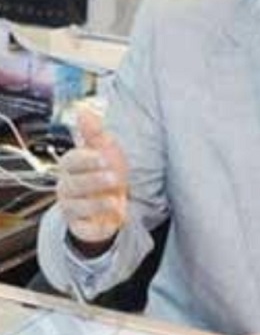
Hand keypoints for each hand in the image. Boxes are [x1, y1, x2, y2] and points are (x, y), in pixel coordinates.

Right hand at [56, 107, 127, 244]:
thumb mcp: (105, 150)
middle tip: (114, 177)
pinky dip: (100, 219)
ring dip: (98, 200)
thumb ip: (94, 133)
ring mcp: (71, 206)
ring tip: (116, 198)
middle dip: (93, 179)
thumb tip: (83, 110)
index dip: (86, 159)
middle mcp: (67, 186)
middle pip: (73, 183)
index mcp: (71, 166)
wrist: (110, 206)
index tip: (104, 157)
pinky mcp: (79, 224)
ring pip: (77, 204)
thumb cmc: (105, 173)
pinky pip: (84, 224)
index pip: (71, 160)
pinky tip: (118, 212)